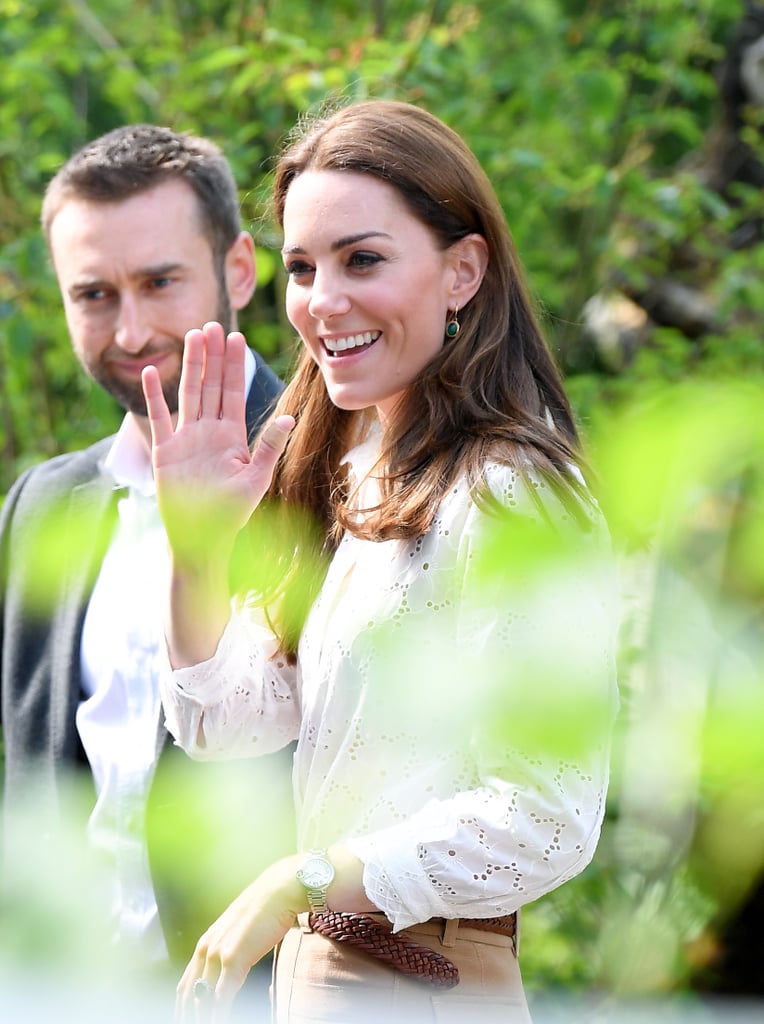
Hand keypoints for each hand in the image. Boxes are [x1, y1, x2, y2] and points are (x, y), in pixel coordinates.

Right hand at [142, 321, 292, 568]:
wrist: (201, 539)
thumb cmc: (231, 514)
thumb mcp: (255, 479)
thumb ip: (268, 447)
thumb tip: (289, 418)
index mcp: (232, 436)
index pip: (233, 392)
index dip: (235, 365)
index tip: (237, 337)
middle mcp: (209, 432)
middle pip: (210, 385)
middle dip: (213, 355)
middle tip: (214, 324)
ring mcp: (185, 439)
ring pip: (188, 393)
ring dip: (190, 365)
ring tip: (192, 336)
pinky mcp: (165, 451)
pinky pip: (159, 418)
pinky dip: (153, 395)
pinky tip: (150, 371)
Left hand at [174, 845, 371, 1022]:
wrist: (279, 890)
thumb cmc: (264, 910)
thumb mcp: (239, 932)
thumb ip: (229, 950)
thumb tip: (229, 973)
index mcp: (205, 944)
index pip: (185, 986)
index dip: (184, 1007)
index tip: (187, 1019)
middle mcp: (206, 949)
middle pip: (188, 996)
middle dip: (190, 1015)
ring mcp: (218, 954)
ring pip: (202, 999)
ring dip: (203, 1017)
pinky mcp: (233, 959)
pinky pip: (221, 997)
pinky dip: (219, 1014)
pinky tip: (221, 1020)